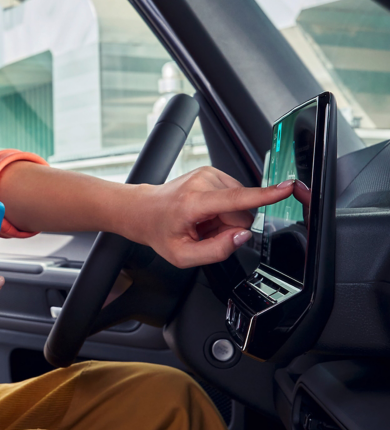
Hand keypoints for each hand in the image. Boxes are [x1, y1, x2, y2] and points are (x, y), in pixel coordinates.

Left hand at [125, 167, 294, 267]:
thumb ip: (216, 251)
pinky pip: (234, 198)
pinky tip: (204, 213)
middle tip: (204, 231)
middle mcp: (202, 182)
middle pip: (241, 212)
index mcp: (193, 202)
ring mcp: (208, 174)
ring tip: (201, 222)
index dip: (265, 196)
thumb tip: (242, 237)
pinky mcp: (213, 173)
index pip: (236, 199)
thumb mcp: (182, 255)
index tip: (286, 188)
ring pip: (239, 206)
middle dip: (229, 228)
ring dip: (224, 219)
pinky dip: (222, 210)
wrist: (144, 210)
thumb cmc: (160, 231)